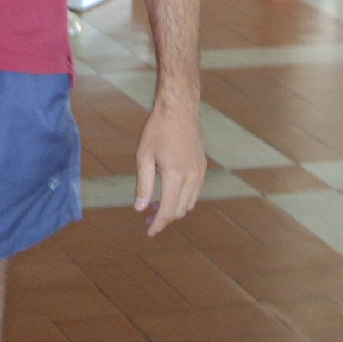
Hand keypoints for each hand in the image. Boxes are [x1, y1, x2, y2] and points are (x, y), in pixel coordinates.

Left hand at [134, 104, 205, 235]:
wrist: (180, 110)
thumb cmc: (158, 130)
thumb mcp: (144, 156)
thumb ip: (143, 184)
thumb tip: (140, 208)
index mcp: (175, 176)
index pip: (168, 210)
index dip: (158, 223)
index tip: (149, 231)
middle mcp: (191, 177)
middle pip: (179, 210)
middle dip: (164, 218)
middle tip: (148, 219)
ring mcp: (200, 173)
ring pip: (189, 203)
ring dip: (174, 209)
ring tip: (155, 207)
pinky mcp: (202, 167)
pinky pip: (194, 192)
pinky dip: (183, 199)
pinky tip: (169, 194)